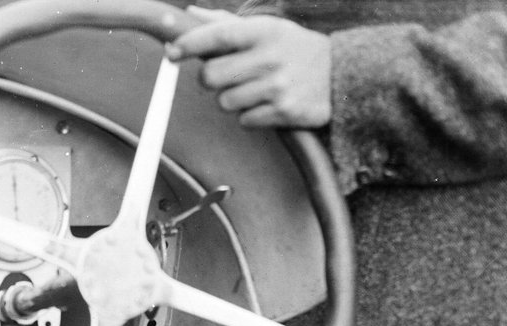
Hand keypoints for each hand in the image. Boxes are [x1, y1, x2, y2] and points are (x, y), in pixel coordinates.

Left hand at [166, 6, 331, 128]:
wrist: (343, 75)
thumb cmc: (293, 49)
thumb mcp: (267, 29)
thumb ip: (225, 23)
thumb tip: (190, 14)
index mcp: (264, 31)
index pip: (217, 36)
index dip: (189, 44)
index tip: (172, 52)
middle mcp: (270, 57)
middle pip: (210, 77)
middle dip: (211, 79)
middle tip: (227, 75)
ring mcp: (277, 87)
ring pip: (224, 102)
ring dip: (233, 99)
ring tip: (256, 88)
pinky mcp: (284, 112)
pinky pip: (244, 121)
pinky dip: (250, 116)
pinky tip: (268, 104)